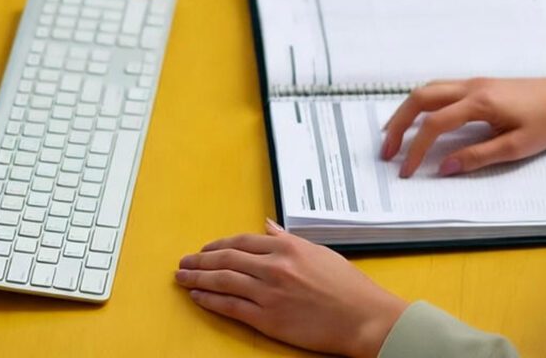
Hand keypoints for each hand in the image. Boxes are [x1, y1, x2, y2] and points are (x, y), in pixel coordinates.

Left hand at [177, 219, 409, 357]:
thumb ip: (289, 239)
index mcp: (287, 248)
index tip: (207, 249)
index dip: (219, 245)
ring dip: (197, 278)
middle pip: (226, 259)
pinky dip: (210, 300)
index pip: (242, 241)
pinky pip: (230, 306)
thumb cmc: (348, 287)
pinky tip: (198, 297)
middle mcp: (274, 267)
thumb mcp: (319, 252)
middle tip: (184, 262)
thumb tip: (269, 227)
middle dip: (200, 260)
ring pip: (222, 281)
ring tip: (182, 278)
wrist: (363, 317)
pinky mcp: (267, 318)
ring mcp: (268, 293)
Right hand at [380, 67, 545, 177]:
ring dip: (405, 111)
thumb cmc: (544, 122)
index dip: (417, 149)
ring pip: (426, 89)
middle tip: (387, 152)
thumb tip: (443, 168)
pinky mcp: (474, 84)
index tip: (407, 171)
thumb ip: (478, 157)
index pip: (436, 125)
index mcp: (480, 103)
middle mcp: (470, 87)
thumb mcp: (515, 146)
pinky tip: (416, 119)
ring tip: (393, 135)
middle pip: (420, 98)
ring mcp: (471, 82)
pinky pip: (438, 89)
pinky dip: (419, 104)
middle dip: (399, 124)